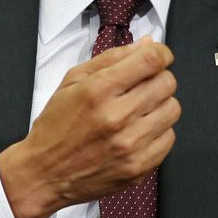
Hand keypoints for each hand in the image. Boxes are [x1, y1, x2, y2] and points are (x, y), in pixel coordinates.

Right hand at [0, 36, 179, 217]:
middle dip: (158, 77)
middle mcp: (116, 118)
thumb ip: (112, 59)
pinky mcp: (138, 168)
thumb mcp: (73, 81)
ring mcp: (130, 146)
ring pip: (172, 109)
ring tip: (140, 108)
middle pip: (167, 83)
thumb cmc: (56, 125)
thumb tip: (148, 44)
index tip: (159, 56)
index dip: (161, 53)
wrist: (45, 174)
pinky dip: (158, 130)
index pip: (150, 60)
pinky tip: (139, 130)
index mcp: (98, 91)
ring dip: (160, 104)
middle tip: (143, 84)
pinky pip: (169, 137)